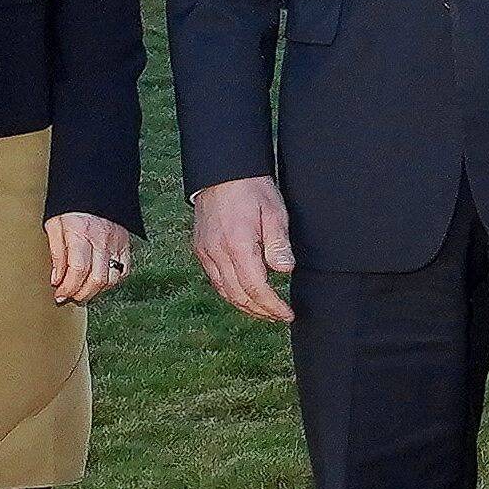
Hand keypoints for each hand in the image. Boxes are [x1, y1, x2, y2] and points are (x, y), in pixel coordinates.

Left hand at [44, 212, 133, 305]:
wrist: (95, 185)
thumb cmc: (70, 205)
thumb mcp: (54, 224)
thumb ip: (55, 252)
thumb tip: (56, 278)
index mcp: (81, 233)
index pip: (78, 270)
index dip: (68, 287)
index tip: (59, 294)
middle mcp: (102, 240)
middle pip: (96, 280)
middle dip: (80, 294)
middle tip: (69, 295)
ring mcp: (117, 242)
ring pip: (112, 279)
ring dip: (95, 291)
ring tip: (82, 290)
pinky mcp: (125, 243)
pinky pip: (123, 270)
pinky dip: (111, 281)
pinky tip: (98, 280)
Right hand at [189, 175, 295, 325]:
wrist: (223, 172)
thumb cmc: (252, 189)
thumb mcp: (274, 212)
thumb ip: (278, 244)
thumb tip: (284, 270)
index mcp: (238, 245)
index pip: (256, 289)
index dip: (273, 306)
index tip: (287, 314)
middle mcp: (217, 253)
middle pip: (239, 296)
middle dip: (261, 311)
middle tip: (279, 316)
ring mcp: (206, 253)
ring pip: (225, 292)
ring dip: (245, 306)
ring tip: (265, 311)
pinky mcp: (201, 250)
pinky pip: (215, 281)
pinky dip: (231, 294)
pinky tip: (244, 295)